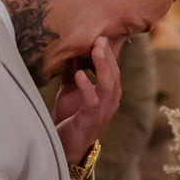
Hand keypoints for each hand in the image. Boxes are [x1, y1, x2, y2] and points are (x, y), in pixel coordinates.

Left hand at [54, 37, 122, 164]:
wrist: (65, 144)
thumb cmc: (71, 117)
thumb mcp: (71, 90)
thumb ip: (74, 72)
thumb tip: (70, 50)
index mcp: (108, 93)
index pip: (112, 69)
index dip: (108, 53)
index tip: (100, 36)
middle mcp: (110, 101)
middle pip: (114, 74)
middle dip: (107, 56)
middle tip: (101, 38)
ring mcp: (103, 111)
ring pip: (108, 85)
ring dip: (102, 66)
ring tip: (95, 50)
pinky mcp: (91, 119)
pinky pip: (92, 100)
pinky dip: (87, 86)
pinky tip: (79, 75)